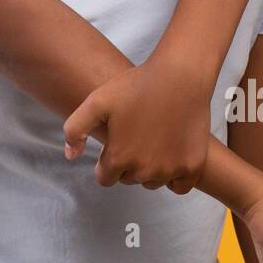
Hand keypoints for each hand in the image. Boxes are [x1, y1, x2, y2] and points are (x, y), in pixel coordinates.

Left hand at [63, 59, 212, 193]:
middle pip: (129, 179)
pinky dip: (174, 176)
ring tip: (152, 139)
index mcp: (119, 158)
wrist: (180, 76)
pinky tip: (170, 153)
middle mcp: (145, 170)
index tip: (115, 143)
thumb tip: (70, 156)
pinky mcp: (192, 166)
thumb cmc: (137, 85)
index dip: (106, 162)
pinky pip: (179, 186)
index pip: (105, 178)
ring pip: (152, 182)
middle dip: (128, 163)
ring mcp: (171, 170)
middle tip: (135, 135)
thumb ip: (75, 129)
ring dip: (150, 168)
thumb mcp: (97, 101)